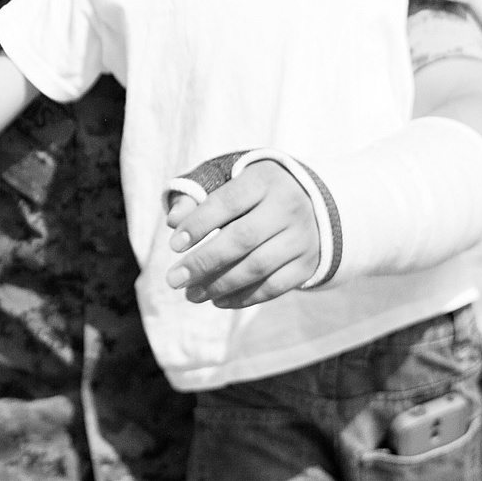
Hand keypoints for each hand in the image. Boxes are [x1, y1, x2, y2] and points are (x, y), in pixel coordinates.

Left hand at [163, 161, 320, 308]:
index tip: (173, 246)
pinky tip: (219, 300)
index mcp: (264, 180)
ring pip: (258, 266)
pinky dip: (244, 297)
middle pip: (242, 238)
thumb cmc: (251, 193)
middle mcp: (288, 207)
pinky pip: (275, 286)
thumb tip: (173, 220)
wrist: (308, 202)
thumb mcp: (225, 181)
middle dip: (204, 261)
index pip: (228, 202)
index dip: (199, 224)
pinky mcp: (307, 264)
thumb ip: (194, 197)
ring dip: (220, 285)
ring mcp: (301, 237)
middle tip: (174, 279)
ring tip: (191, 294)